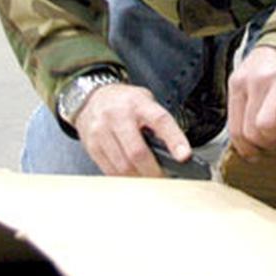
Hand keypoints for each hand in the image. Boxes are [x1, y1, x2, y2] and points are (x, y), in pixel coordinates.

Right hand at [74, 83, 190, 176]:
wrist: (93, 97)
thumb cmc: (125, 103)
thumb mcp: (146, 103)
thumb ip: (159, 124)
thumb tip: (175, 151)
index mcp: (139, 104)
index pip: (160, 121)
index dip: (174, 140)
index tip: (184, 156)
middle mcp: (118, 116)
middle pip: (137, 152)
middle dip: (153, 171)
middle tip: (163, 177)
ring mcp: (101, 131)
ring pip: (123, 166)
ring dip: (139, 178)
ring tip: (148, 178)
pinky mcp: (92, 146)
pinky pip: (109, 170)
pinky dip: (124, 178)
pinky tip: (131, 175)